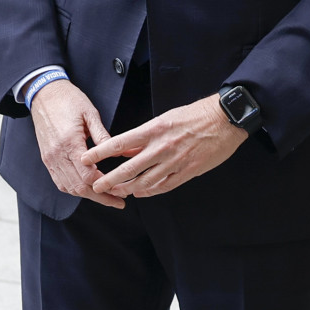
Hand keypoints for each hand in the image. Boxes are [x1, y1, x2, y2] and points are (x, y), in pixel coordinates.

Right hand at [30, 79, 119, 207]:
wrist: (44, 93)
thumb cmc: (69, 100)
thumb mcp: (91, 113)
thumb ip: (104, 136)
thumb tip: (120, 154)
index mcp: (70, 142)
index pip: (89, 174)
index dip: (106, 185)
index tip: (121, 190)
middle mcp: (57, 154)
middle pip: (79, 186)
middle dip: (100, 197)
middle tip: (118, 201)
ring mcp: (50, 158)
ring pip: (68, 187)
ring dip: (87, 196)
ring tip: (105, 198)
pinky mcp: (46, 158)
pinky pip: (59, 181)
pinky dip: (73, 189)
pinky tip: (87, 190)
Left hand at [80, 93, 245, 200]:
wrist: (225, 120)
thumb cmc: (195, 115)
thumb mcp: (165, 119)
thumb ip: (144, 137)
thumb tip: (124, 149)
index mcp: (154, 130)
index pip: (119, 143)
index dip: (100, 153)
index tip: (85, 159)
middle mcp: (161, 147)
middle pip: (128, 169)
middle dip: (109, 180)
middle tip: (95, 186)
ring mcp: (175, 162)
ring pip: (145, 182)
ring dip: (128, 189)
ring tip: (117, 192)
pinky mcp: (188, 172)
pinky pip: (164, 186)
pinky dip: (150, 192)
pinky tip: (141, 194)